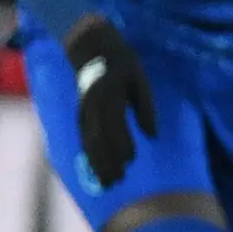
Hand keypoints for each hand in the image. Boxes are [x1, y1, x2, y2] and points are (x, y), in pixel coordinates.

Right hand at [62, 14, 155, 186]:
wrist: (91, 49)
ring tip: (106, 183)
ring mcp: (83, 112)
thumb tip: (153, 135)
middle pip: (99, 139)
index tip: (130, 162)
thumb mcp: (139, 80)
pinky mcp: (80, 116)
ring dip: (96, 164)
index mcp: (109, 96)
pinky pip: (83, 139)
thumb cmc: (123, 65)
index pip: (115, 125)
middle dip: (107, 162)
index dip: (121, 144)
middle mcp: (92, 107)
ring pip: (89, 142)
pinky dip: (89, 156)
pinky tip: (95, 170)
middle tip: (117, 183)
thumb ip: (146, 107)